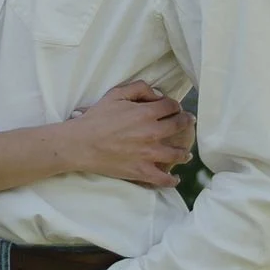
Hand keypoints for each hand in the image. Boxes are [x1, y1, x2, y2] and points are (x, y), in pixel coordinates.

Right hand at [61, 79, 194, 188]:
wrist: (81, 144)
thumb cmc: (96, 118)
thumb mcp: (115, 94)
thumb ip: (139, 89)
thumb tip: (157, 94)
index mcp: (146, 113)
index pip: (172, 107)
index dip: (175, 105)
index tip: (175, 108)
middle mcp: (152, 133)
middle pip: (179, 126)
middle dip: (186, 123)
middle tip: (188, 123)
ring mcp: (149, 154)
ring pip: (176, 154)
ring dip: (184, 153)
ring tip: (186, 154)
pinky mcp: (142, 171)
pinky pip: (163, 179)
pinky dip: (171, 180)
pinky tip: (175, 179)